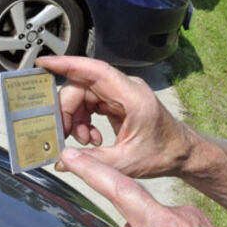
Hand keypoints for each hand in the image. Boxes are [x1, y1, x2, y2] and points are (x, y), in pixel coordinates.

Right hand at [35, 56, 192, 178]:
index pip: (96, 71)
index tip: (44, 63)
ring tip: (83, 141)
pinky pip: (91, 103)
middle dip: (67, 109)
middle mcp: (127, 90)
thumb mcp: (127, 163)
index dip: (67, 64)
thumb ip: (93, 161)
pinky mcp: (118, 102)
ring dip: (76, 118)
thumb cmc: (164, 153)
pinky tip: (91, 139)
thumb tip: (61, 161)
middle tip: (64, 133)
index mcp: (134, 98)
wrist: (183, 153)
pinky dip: (85, 120)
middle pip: (83, 86)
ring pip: (85, 95)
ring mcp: (122, 94)